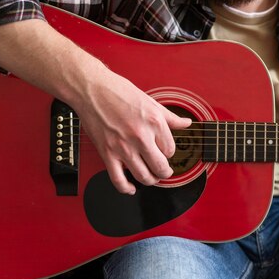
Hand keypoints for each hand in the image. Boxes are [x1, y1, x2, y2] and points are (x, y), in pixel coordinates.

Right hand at [75, 70, 190, 194]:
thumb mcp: (151, 101)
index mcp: (154, 122)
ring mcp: (123, 147)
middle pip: (160, 167)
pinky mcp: (107, 153)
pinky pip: (118, 179)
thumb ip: (170, 117)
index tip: (164, 152)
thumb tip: (186, 123)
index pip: (170, 150)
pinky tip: (131, 188)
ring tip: (151, 177)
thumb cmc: (118, 92)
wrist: (91, 89)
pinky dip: (126, 188)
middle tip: (163, 171)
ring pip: (143, 176)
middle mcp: (140, 136)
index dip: (169, 153)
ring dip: (150, 180)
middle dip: (165, 172)